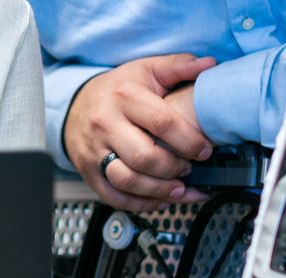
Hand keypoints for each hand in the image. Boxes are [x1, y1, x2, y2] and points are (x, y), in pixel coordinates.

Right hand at [63, 54, 214, 212]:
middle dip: (174, 168)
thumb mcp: (146, 70)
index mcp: (124, 97)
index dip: (189, 141)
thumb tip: (209, 64)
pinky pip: (114, 196)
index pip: (162, 123)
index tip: (204, 150)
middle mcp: (106, 124)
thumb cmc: (117, 90)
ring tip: (178, 188)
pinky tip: (159, 200)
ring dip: (160, 190)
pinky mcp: (89, 172)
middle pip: (145, 157)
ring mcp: (95, 151)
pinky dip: (140, 204)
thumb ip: (178, 66)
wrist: (76, 106)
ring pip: (128, 181)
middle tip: (188, 168)